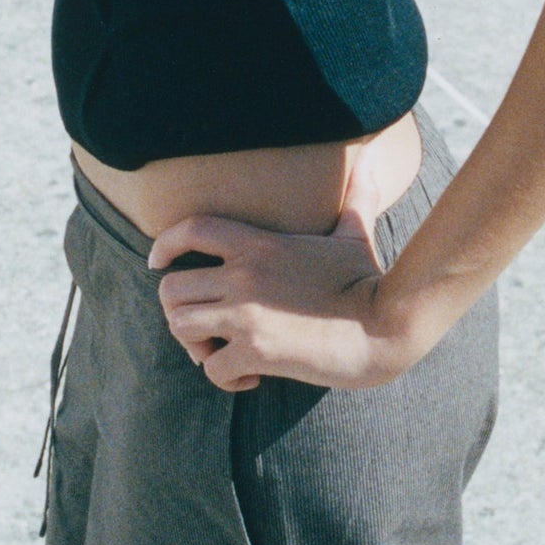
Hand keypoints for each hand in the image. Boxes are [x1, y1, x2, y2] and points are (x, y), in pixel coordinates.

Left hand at [147, 201, 420, 392]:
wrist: (387, 326)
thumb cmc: (371, 282)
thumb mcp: (355, 235)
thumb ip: (354, 201)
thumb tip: (374, 165)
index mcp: (259, 245)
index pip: (191, 229)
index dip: (165, 245)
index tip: (157, 263)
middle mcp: (244, 276)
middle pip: (170, 289)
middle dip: (178, 312)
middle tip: (204, 330)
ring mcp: (246, 315)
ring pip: (180, 327)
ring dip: (194, 346)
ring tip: (221, 354)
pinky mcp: (257, 351)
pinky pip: (212, 369)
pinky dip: (224, 378)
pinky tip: (251, 379)